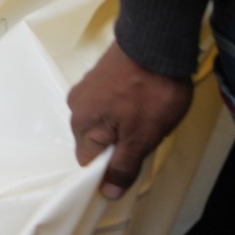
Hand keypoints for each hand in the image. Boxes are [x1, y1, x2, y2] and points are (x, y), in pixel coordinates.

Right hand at [68, 41, 193, 198]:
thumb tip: (107, 193)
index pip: (88, 162)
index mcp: (81, 125)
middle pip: (96, 141)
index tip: (134, 161)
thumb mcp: (142, 138)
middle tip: (147, 133)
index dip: (111, 168)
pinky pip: (109, 102)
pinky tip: (144, 98)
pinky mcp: (100, 74)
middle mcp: (77, 106)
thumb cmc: (149, 92)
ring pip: (104, 121)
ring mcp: (88, 87)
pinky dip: (125, 106)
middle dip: (120, 144)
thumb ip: (123, 167)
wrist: (157, 41)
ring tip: (149, 112)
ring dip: (124, 124)